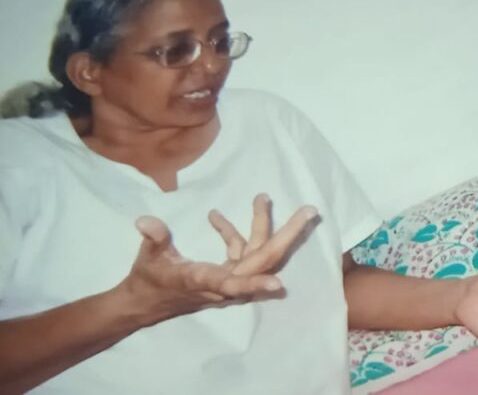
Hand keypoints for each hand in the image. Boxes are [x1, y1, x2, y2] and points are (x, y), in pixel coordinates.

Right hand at [115, 193, 318, 323]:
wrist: (143, 304)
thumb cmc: (147, 281)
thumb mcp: (149, 259)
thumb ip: (154, 239)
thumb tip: (145, 221)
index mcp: (205, 281)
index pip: (234, 284)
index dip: (255, 285)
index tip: (279, 285)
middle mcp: (224, 283)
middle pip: (264, 259)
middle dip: (288, 234)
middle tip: (310, 211)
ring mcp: (228, 278)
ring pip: (256, 251)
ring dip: (262, 224)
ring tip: (262, 197)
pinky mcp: (225, 273)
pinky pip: (239, 251)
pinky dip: (232, 234)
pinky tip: (215, 217)